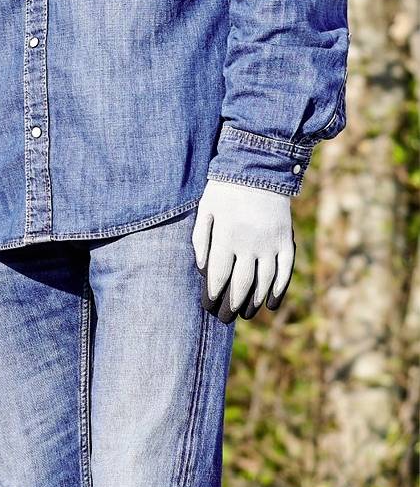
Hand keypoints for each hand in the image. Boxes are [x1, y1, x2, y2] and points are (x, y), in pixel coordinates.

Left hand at [192, 179, 292, 319]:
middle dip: (231, 304)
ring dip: (254, 301)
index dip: (214, 294)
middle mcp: (250, 243)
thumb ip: (200, 240)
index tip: (208, 307)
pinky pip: (286, 270)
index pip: (219, 275)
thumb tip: (202, 270)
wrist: (260, 168)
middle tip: (224, 319)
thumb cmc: (224, 190)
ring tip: (244, 314)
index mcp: (226, 236)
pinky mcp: (286, 239)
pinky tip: (272, 303)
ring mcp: (271, 243)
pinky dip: (280, 289)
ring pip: (265, 280)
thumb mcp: (204, 211)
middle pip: (241, 283)